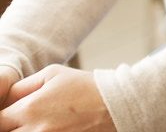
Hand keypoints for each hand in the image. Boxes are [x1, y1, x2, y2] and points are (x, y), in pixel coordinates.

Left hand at [0, 66, 115, 131]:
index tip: (9, 116)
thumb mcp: (53, 74)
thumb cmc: (86, 87)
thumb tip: (5, 98)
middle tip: (21, 121)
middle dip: (10, 127)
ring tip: (35, 125)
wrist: (118, 105)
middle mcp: (36, 130)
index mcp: (30, 109)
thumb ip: (22, 87)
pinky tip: (49, 129)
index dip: (2, 118)